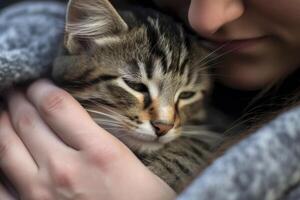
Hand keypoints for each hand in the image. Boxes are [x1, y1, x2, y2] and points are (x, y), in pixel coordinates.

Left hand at [0, 80, 175, 199]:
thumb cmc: (142, 199)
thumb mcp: (130, 161)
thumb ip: (104, 136)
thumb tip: (80, 116)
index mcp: (99, 153)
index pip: (56, 105)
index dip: (42, 87)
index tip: (39, 83)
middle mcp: (65, 171)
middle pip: (28, 121)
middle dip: (18, 98)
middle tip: (16, 89)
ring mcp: (41, 195)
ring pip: (6, 146)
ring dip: (1, 121)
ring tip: (3, 110)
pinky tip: (1, 150)